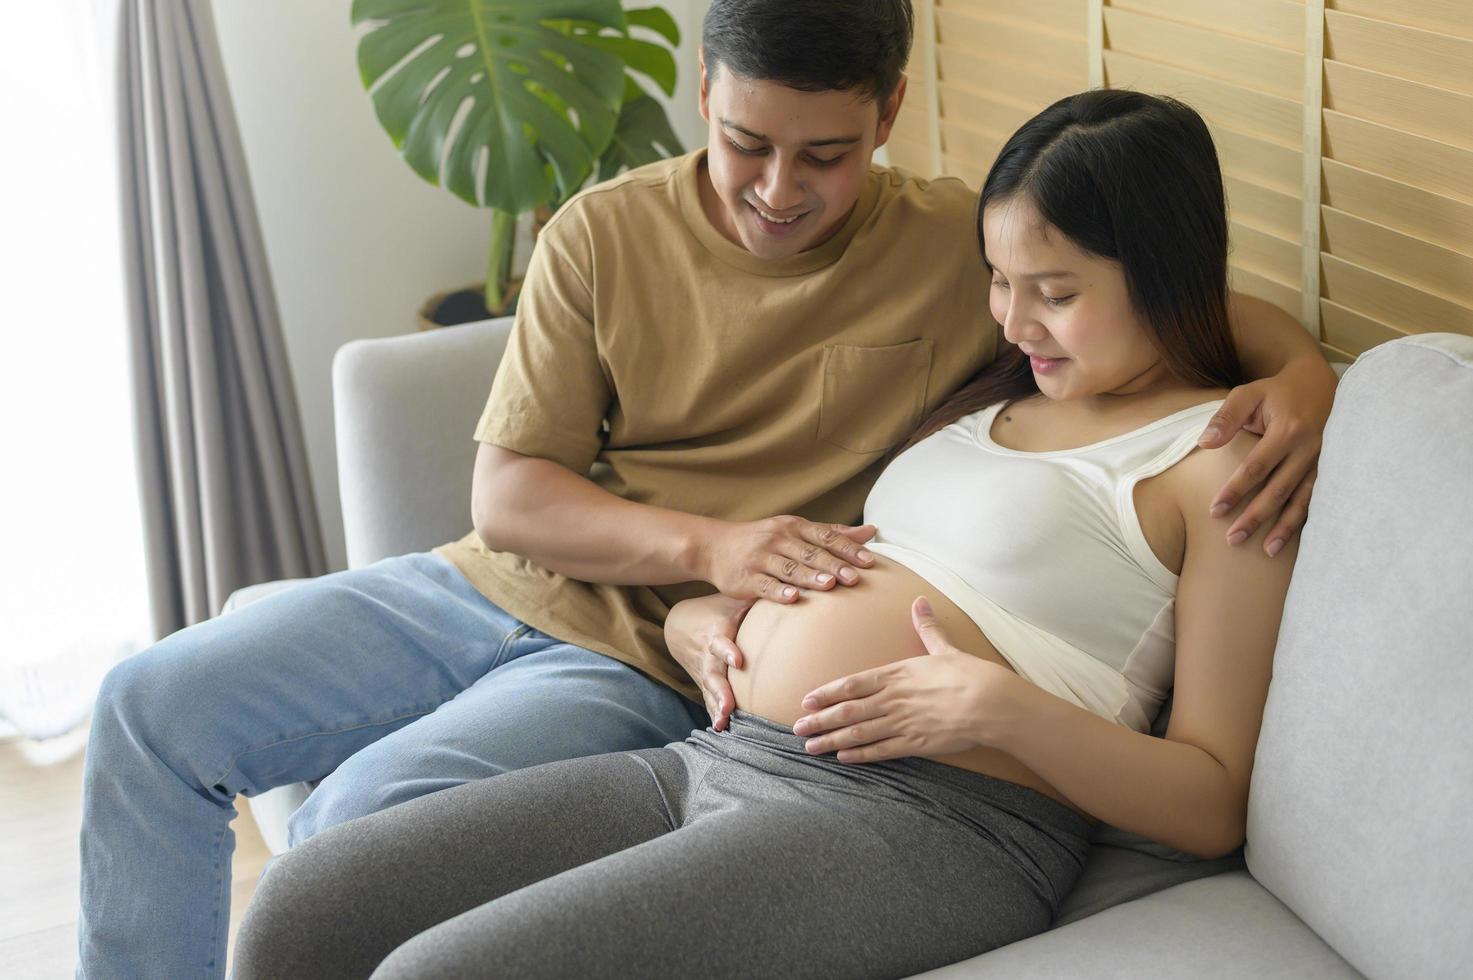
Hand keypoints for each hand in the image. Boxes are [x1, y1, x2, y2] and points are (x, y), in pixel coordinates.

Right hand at [664, 593, 755, 730]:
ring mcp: (704, 673)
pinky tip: (721, 729)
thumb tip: (791, 592)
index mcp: (716, 634)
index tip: (738, 661)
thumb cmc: (715, 611)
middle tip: (728, 707)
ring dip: (716, 708)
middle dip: (721, 692)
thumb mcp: (732, 602)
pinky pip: (709, 701)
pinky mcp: (704, 684)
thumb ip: (756, 600)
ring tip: (723, 724)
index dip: (727, 651)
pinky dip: (714, 714)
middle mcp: (707, 656)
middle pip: (713, 676)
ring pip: (710, 692)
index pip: (720, 643)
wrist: (680, 626)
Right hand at [699, 518, 876, 601]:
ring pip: (789, 568)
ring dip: (809, 576)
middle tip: (855, 578)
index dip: (847, 548)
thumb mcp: (795, 530)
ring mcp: (761, 558)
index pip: (825, 536)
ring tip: (829, 584)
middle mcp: (778, 539)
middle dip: (834, 565)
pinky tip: (793, 598)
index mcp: (794, 526)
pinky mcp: (746, 578)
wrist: (715, 546)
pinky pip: (765, 585)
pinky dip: (779, 592)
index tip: (869, 561)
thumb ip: (831, 533)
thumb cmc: (764, 540)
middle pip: (810, 553)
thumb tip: (870, 531)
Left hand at [790, 597, 1011, 762]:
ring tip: (811, 747)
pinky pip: (881, 750)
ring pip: (859, 732)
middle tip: (798, 728)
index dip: (827, 693)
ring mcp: (902, 722)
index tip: (806, 700)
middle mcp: (893, 698)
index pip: (852, 684)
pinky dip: (860, 754)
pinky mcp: (916, 743)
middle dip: (820, 720)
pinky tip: (843, 758)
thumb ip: (927, 628)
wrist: (992, 703)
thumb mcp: (945, 648)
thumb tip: (920, 601)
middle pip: (848, 710)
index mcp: (898, 673)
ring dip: (832, 740)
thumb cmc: (970, 674)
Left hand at [1196, 359, 1335, 555]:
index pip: (1256, 467)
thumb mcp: (1248, 394)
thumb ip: (1226, 417)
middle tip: (1232, 539)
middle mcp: (1309, 449)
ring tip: (1265, 550)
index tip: (1214, 511)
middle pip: (1278, 490)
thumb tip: (1204, 443)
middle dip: (1255, 518)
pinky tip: (1294, 540)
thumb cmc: (1276, 393)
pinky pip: (1318, 499)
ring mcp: (1324, 462)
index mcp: (1287, 430)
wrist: (1319, 385)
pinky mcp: (1330, 469)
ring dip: (1284, 528)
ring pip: (1302, 500)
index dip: (1235, 491)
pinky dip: (1305, 520)